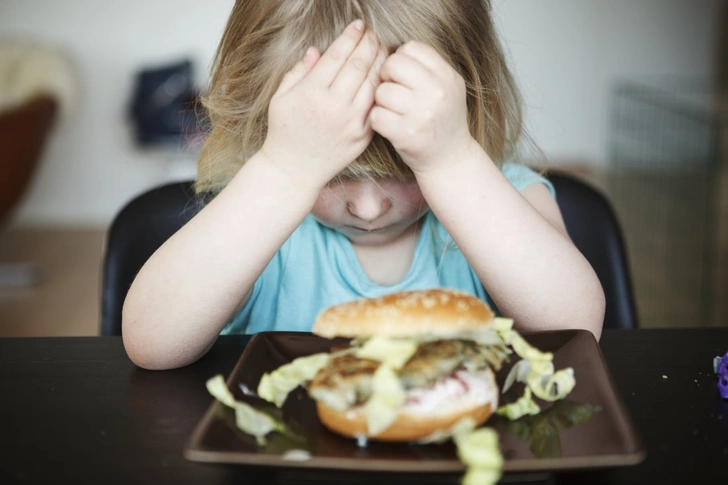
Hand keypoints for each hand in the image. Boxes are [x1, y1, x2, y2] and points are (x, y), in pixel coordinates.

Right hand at [261, 20, 386, 188]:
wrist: (294, 170)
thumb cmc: (284, 132)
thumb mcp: (281, 98)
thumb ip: (299, 72)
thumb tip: (318, 51)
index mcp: (312, 93)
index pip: (337, 56)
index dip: (350, 37)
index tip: (358, 25)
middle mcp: (334, 106)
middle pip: (359, 65)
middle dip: (369, 43)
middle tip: (374, 32)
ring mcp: (352, 122)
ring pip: (373, 83)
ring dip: (380, 62)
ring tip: (382, 48)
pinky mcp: (363, 135)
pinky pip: (377, 105)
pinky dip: (382, 87)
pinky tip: (383, 76)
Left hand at [371, 41, 474, 174]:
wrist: (450, 159)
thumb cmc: (442, 120)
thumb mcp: (448, 88)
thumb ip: (427, 68)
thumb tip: (392, 50)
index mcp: (447, 77)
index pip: (411, 48)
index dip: (400, 59)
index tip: (402, 75)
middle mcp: (436, 93)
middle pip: (393, 64)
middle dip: (386, 76)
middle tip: (391, 90)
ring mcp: (421, 114)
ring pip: (381, 91)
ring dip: (381, 101)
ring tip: (392, 110)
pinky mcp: (405, 135)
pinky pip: (376, 115)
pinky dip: (378, 120)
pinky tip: (388, 125)